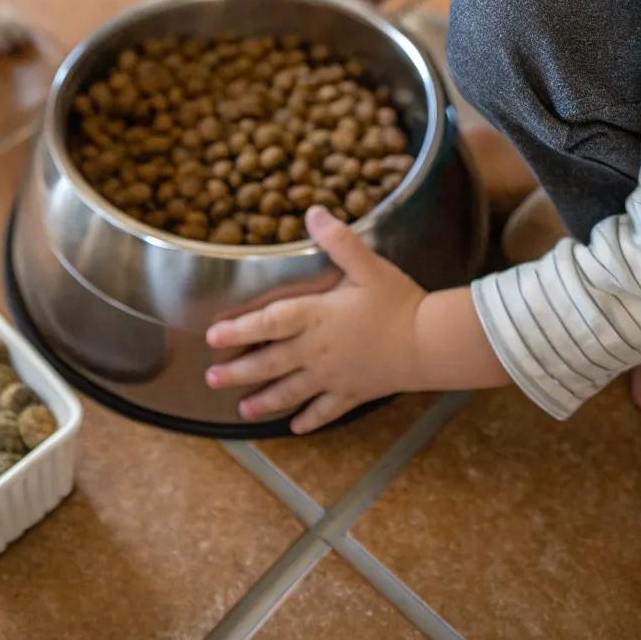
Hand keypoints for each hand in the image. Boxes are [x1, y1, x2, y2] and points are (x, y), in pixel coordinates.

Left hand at [204, 206, 425, 432]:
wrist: (429, 343)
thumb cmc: (397, 301)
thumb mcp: (368, 265)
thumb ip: (338, 240)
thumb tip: (312, 212)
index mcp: (316, 317)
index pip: (268, 323)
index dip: (238, 330)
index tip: (212, 337)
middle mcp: (317, 351)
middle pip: (270, 363)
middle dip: (238, 372)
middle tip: (211, 379)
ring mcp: (333, 377)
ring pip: (291, 392)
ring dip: (265, 401)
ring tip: (242, 410)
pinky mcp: (353, 393)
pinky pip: (326, 411)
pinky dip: (309, 420)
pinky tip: (295, 427)